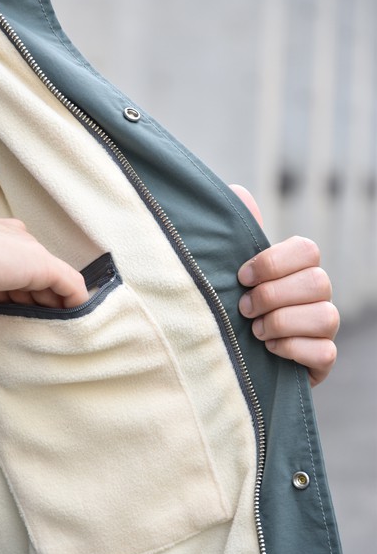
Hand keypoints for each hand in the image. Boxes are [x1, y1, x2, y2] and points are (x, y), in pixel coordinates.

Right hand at [0, 214, 87, 354]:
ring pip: (54, 282)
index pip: (14, 269)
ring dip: (55, 307)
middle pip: (36, 277)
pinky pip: (71, 286)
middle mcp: (14, 238)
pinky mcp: (41, 263)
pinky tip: (76, 323)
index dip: (14, 297)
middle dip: (36, 304)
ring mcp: (29, 249)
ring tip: (56, 332)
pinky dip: (76, 304)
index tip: (8, 316)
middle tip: (34, 330)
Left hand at [230, 185, 338, 386]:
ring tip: (255, 331)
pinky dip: (293, 349)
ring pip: (326, 316)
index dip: (273, 262)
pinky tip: (269, 350)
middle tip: (244, 308)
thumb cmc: (232, 309)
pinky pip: (325, 352)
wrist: (230, 357)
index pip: (306, 250)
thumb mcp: (227, 273)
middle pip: (317, 282)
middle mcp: (317, 295)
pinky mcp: (323, 359)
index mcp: (297, 268)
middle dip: (273, 296)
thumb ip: (236, 236)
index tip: (241, 276)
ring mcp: (324, 328)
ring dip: (282, 323)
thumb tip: (239, 193)